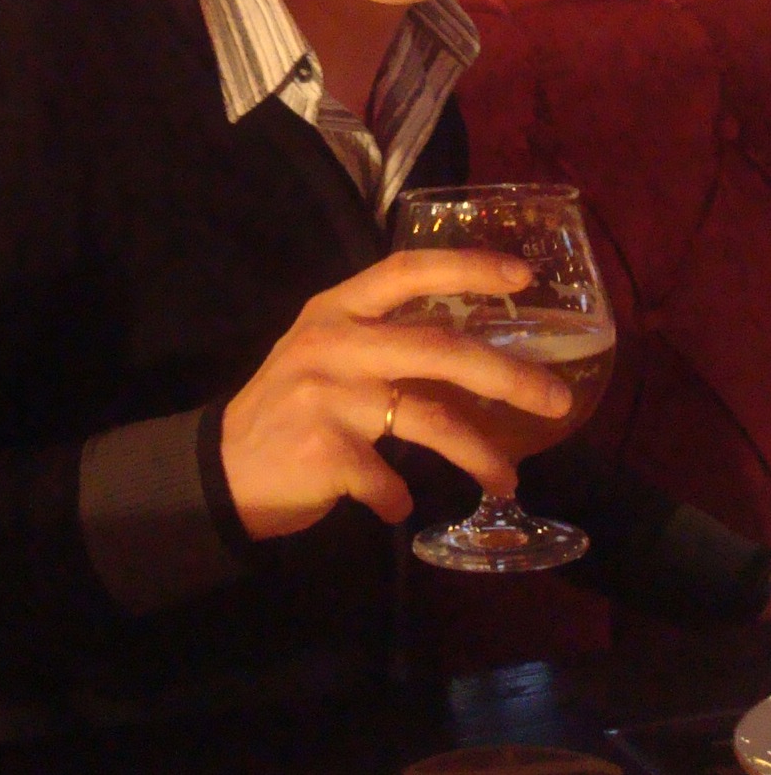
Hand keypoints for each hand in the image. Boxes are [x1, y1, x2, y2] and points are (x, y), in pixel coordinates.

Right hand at [221, 249, 571, 540]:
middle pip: (437, 347)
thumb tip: (468, 349)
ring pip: (427, 418)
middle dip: (506, 373)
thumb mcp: (322, 350)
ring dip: (477, 452)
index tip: (522, 277)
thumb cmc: (286, 406)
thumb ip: (379, 337)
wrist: (219, 469)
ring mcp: (328, 396)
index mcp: (337, 309)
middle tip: (556, 398)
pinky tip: (399, 506)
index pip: (408, 269)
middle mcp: (335, 342)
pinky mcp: (324, 452)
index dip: (468, 268)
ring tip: (506, 479)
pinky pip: (388, 480)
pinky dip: (400, 498)